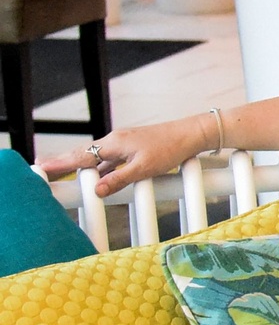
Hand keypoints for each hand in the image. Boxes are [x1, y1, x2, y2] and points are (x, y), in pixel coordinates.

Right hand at [37, 115, 213, 195]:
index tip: (40, 167)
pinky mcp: (133, 147)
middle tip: (41, 168)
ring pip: (96, 157)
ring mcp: (123, 143)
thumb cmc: (170, 149)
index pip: (80, 156)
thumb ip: (119, 180)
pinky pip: (109, 158)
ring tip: (61, 172)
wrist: (191, 134)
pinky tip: (95, 175)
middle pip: (83, 154)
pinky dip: (98, 166)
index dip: (60, 164)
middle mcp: (114, 141)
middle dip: (63, 162)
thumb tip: (96, 191)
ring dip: (79, 165)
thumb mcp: (144, 169)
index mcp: (113, 144)